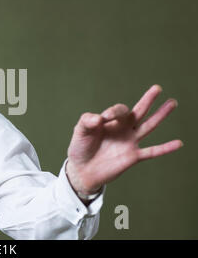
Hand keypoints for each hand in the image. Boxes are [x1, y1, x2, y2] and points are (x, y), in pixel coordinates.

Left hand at [66, 85, 182, 195]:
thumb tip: (100, 118)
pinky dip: (165, 148)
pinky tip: (178, 143)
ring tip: (172, 102)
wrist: (82, 170)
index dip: (114, 112)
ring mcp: (129, 142)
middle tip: (157, 88)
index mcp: (110, 121)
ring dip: (161, 115)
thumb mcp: (80, 131)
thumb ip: (87, 121)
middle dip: (148, 99)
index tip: (103, 119)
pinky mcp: (132, 157)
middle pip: (139, 111)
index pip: (120, 110)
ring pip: (149, 126)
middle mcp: (122, 129)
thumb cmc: (80, 148)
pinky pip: (152, 152)